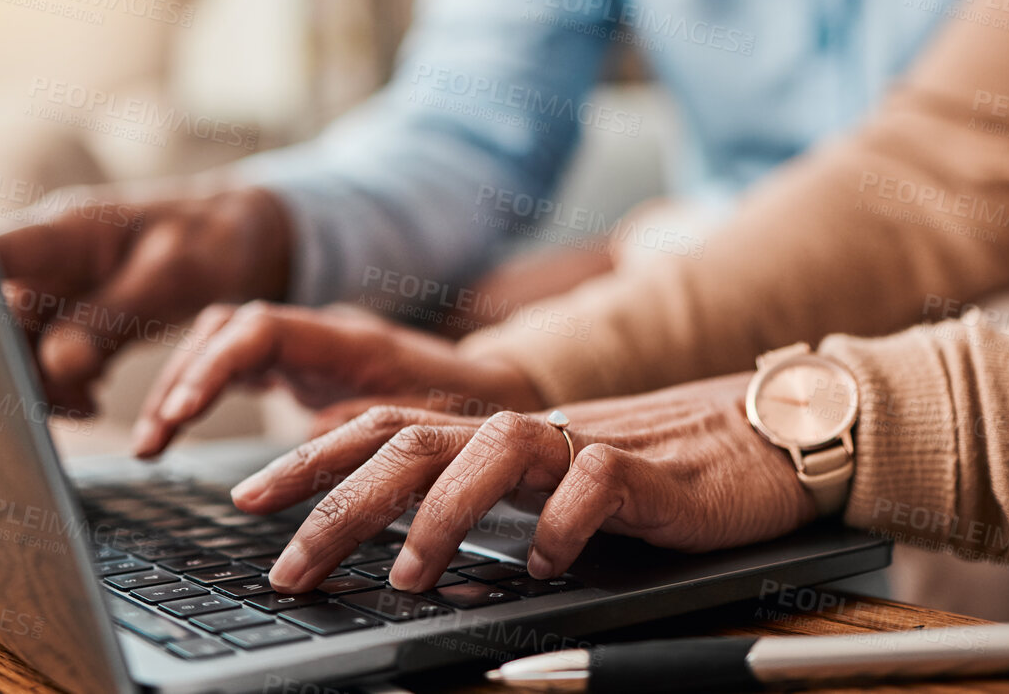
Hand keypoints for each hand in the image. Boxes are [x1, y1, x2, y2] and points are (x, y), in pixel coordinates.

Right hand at [0, 186, 291, 415]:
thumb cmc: (209, 241)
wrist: (238, 241)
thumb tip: (55, 365)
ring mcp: (51, 289)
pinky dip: (60, 387)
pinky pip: (41, 359)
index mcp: (63, 233)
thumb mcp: (173, 278)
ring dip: (40, 384)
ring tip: (87, 405)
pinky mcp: (66, 318)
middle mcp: (43, 260)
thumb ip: (112, 318)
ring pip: (12, 345)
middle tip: (69, 401)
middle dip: (14, 366)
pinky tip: (91, 402)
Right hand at [130, 302, 546, 456]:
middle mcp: (320, 331)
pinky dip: (200, 390)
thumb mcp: (427, 423)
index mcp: (349, 338)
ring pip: (222, 341)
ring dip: (183, 385)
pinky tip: (176, 427)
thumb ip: (368, 424)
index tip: (181, 413)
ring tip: (153, 442)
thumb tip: (309, 436)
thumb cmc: (466, 407)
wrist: (492, 391)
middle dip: (181, 378)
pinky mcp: (299, 365)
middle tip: (152, 440)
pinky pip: (235, 362)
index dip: (215, 367)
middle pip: (227, 328)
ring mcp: (306, 344)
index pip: (261, 328)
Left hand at [231, 372, 824, 593]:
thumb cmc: (652, 474)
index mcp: (493, 436)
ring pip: (492, 453)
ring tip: (404, 578)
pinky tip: (543, 566)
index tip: (247, 500)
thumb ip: (485, 502)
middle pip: (414, 444)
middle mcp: (526, 431)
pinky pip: (593, 486)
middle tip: (288, 565)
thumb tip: (398, 550)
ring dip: (439, 516)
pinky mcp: (646, 471)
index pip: (384, 432)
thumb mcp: (550, 487)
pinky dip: (561, 526)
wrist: (762, 436)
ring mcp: (585, 444)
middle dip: (339, 502)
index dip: (312, 460)